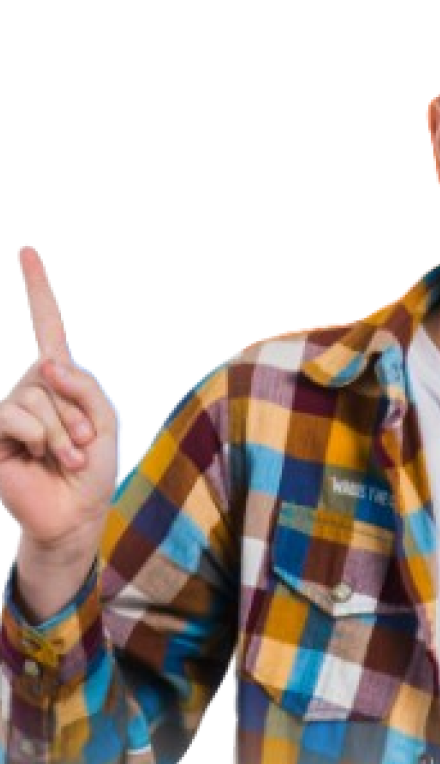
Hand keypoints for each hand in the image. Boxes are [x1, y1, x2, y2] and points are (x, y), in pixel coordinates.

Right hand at [0, 245, 118, 550]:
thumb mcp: (104, 419)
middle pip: (53, 375)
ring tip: (64, 456)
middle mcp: (30, 386)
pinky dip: (40, 438)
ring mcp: (10, 409)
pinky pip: (16, 418)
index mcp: (59, 377)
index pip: (47, 325)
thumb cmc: (92, 468)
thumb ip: (83, 385)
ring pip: (36, 398)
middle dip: (77, 413)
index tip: (25, 250)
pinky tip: (41, 457)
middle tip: (82, 444)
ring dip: (62, 432)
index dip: (37, 288)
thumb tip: (47, 361)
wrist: (75, 513)